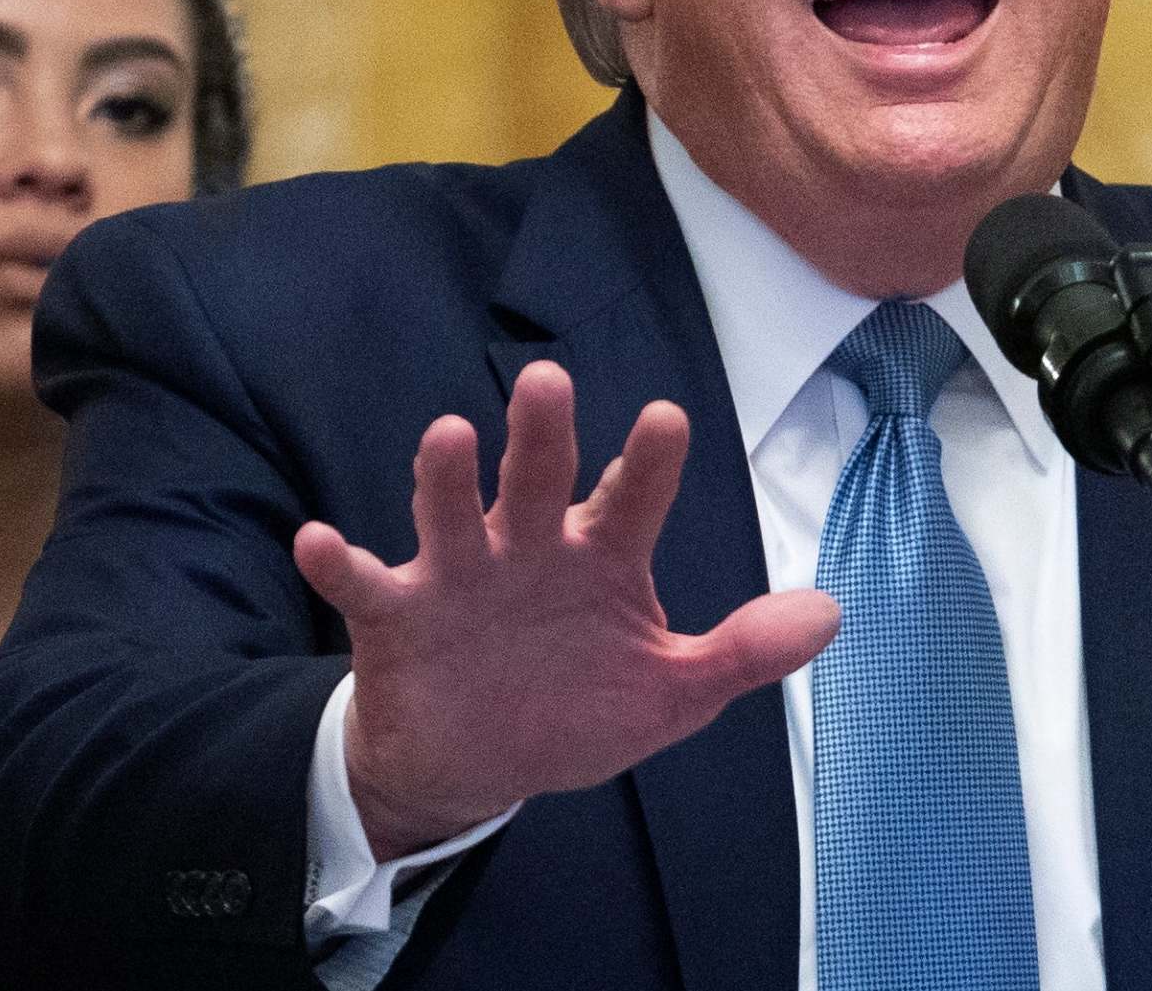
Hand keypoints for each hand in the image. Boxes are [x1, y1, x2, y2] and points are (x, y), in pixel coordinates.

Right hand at [293, 361, 840, 859]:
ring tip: (448, 436)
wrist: (477, 769)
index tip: (665, 419)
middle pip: (538, 478)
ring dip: (447, 477)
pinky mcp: (397, 615)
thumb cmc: (576, 707)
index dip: (647, 462)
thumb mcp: (670, 693)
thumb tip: (832, 614)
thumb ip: (743, 652)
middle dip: (542, 434)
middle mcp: (530, 545)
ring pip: (451, 511)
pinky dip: (339, 561)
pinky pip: (363, 583)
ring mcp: (460, 574)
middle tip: (549, 383)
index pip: (631, 496)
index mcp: (601, 554)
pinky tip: (319, 540)